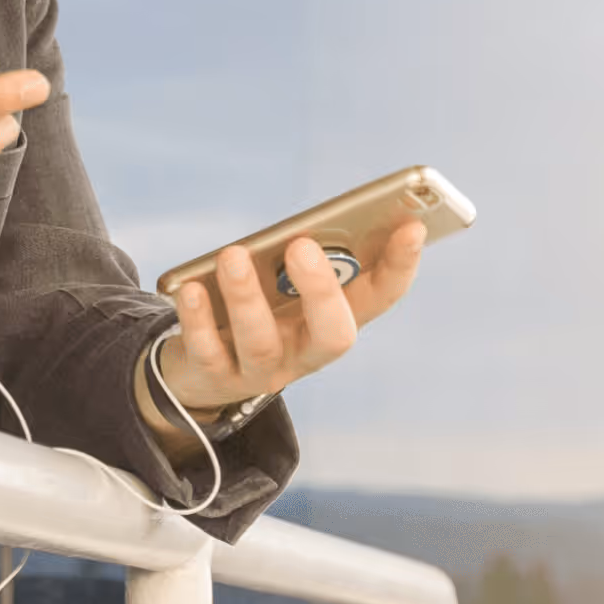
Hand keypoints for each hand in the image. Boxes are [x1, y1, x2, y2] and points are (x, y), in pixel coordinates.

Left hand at [153, 221, 427, 418]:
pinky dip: (198, 320)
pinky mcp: (214, 377)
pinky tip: (190, 289)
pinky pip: (208, 352)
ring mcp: (262, 371)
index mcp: (333, 322)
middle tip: (302, 245)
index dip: (401, 268)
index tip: (413, 228)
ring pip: (262, 343)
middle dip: (321, 291)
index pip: (380, 299)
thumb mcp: (280, 286)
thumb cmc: (253, 311)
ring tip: (233, 255)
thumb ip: (297, 260)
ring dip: (247, 297)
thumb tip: (306, 226)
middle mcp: (306, 352)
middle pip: (332, 335)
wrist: (197, 373)